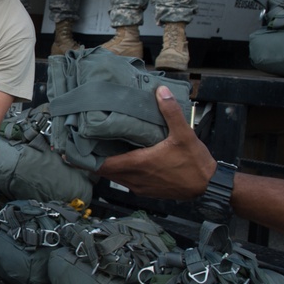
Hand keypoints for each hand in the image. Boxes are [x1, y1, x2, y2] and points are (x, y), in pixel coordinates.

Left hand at [96, 86, 216, 200]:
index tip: (75, 150)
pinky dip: (119, 173)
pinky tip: (122, 161)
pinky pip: (126, 182)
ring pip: (115, 178)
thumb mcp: (184, 134)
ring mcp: (140, 187)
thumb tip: (160, 91)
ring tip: (100, 151)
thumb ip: (170, 112)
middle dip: (94, 160)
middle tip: (86, 146)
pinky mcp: (147, 191)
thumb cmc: (195, 163)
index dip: (87, 159)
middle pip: (105, 172)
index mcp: (139, 164)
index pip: (103, 165)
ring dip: (107, 167)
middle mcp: (135, 178)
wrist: (208, 186)